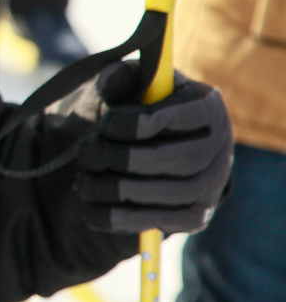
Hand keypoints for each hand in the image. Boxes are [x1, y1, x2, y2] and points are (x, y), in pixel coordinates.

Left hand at [76, 64, 232, 233]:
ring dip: (115, 190)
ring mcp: (210, 184)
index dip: (136, 123)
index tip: (105, 124)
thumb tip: (114, 81)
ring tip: (83, 182)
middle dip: (118, 159)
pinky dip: (122, 220)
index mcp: (205, 105)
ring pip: (166, 194)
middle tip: (87, 154)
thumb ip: (120, 79)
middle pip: (169, 159)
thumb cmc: (135, 110)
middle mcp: (218, 146)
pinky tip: (92, 213)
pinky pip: (162, 222)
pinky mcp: (195, 215)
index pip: (177, 117)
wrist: (146, 148)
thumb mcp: (128, 85)